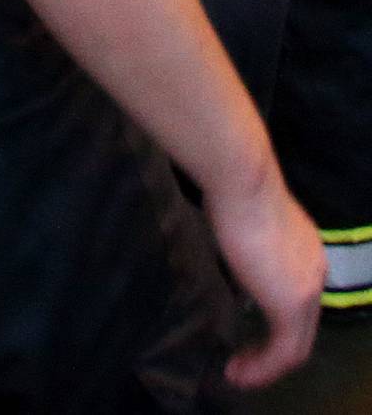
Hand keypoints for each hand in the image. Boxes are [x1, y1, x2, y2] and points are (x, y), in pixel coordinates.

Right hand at [206, 167, 323, 388]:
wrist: (242, 178)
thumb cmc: (236, 188)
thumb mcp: (247, 223)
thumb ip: (251, 246)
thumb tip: (239, 252)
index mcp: (307, 252)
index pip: (299, 300)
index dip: (274, 319)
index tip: (246, 325)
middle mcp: (315, 273)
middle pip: (302, 328)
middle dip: (271, 350)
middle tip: (242, 362)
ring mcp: (307, 291)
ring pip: (295, 346)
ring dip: (265, 365)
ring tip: (238, 373)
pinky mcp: (290, 305)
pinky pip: (283, 352)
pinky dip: (262, 368)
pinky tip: (239, 371)